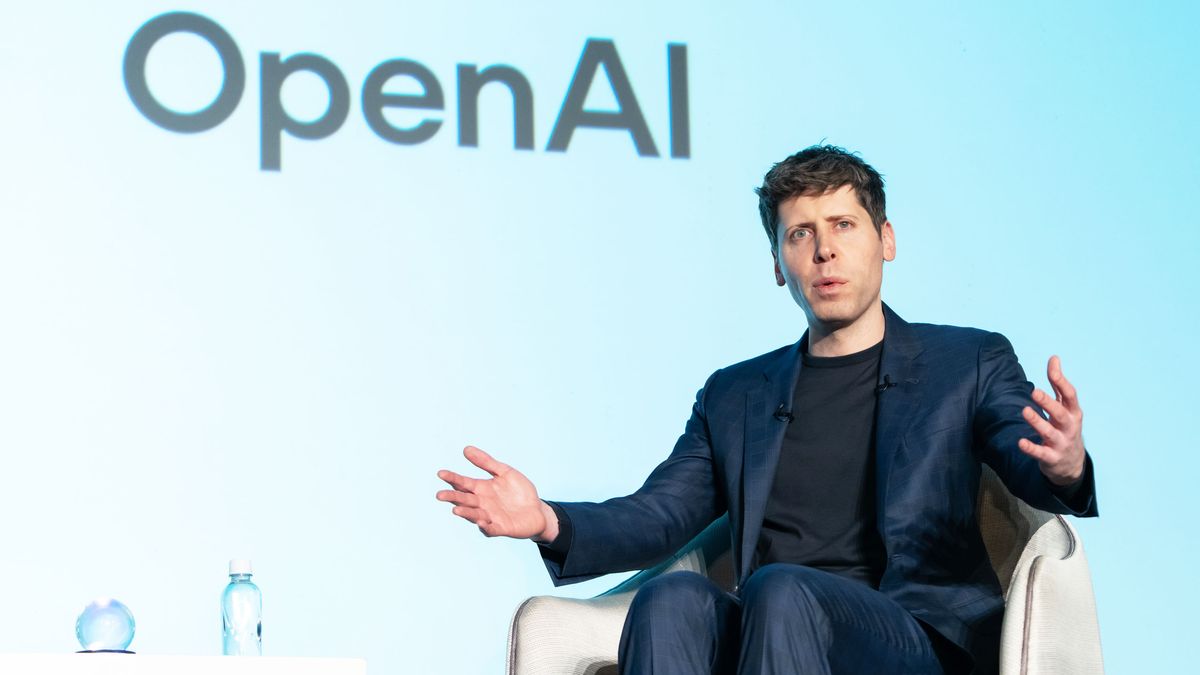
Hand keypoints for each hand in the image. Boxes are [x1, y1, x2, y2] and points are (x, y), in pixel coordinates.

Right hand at [436, 446, 558, 540]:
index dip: (452, 478)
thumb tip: (466, 449)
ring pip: (474, 515)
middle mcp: (482, 503)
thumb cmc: (519, 491)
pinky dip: (486, 526)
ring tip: (456, 510)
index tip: (441, 473)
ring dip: (465, 513)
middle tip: (440, 495)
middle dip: (452, 497)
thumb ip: (486, 462)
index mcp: (482, 489)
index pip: (463, 483)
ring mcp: (490, 516)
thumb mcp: (505, 472)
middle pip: (464, 500)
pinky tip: (482, 521)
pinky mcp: (501, 528)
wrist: (537, 510)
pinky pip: (491, 529)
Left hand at [1018, 355, 1085, 484]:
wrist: (1072, 464)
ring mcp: (1061, 443)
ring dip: (1037, 422)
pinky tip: (1021, 442)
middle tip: (1034, 391)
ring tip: (1025, 410)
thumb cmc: (1065, 427)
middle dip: (1048, 403)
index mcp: (1073, 412)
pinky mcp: (1051, 457)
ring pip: (1049, 432)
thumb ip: (1058, 384)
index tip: (1052, 369)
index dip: (1061, 382)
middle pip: (1060, 414)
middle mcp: (1069, 427)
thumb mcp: (1065, 407)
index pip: (1070, 396)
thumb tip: (1054, 358)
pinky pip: (1041, 453)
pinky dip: (1031, 448)